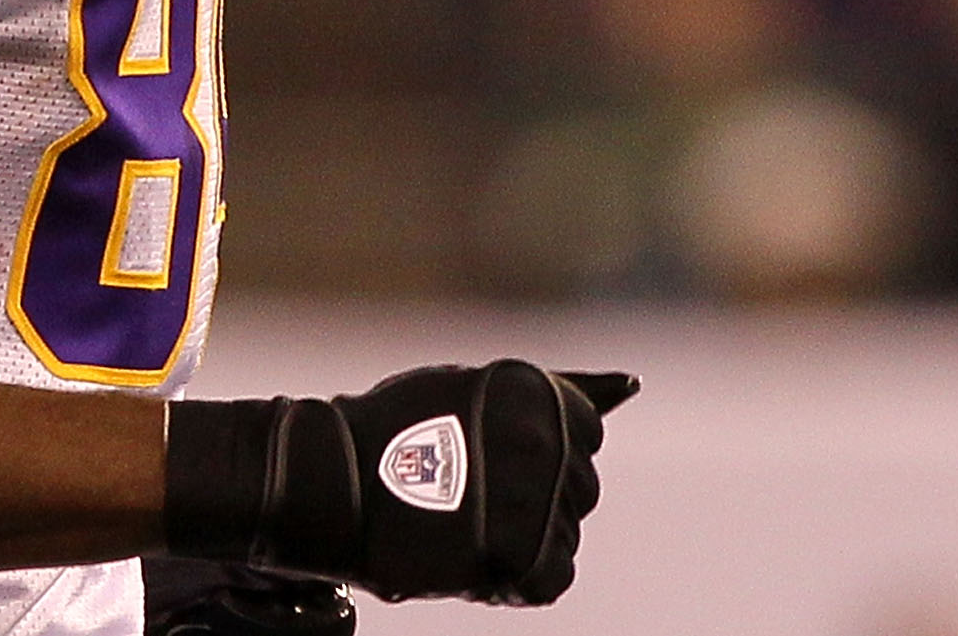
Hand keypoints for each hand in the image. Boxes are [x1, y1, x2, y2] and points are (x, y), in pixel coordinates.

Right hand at [163, 362, 636, 604]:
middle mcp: (543, 441)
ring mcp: (531, 499)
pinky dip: (522, 573)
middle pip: (582, 484)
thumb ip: (552, 388)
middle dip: (537, 492)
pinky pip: (554, 572)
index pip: (588, 430)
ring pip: (567, 529)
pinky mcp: (514, 556)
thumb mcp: (475, 387)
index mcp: (535, 392)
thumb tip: (629, 385)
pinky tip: (478, 552)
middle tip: (470, 490)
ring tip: (467, 519)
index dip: (540, 449)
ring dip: (528, 533)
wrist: (328, 482)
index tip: (493, 453)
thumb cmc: (400, 429)